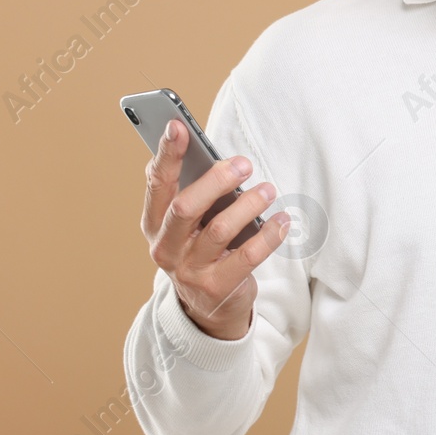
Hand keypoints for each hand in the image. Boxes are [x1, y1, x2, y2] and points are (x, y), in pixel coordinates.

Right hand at [141, 119, 289, 340]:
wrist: (207, 308)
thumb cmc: (201, 248)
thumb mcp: (187, 223)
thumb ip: (188, 188)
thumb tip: (198, 148)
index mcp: (154, 223)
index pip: (157, 184)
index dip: (167, 154)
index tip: (178, 126)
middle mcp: (165, 248)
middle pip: (186, 207)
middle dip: (216, 180)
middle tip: (244, 164)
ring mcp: (189, 271)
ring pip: (219, 230)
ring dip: (248, 205)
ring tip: (267, 189)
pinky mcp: (217, 288)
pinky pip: (247, 256)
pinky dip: (268, 235)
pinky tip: (281, 221)